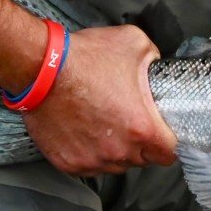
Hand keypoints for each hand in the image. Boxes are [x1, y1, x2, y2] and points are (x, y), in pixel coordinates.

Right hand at [23, 23, 178, 175]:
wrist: (40, 68)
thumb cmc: (85, 58)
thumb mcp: (136, 44)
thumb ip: (154, 60)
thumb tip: (156, 68)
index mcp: (141, 127)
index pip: (169, 153)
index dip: (170, 143)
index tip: (164, 134)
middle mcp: (118, 150)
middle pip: (142, 160)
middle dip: (142, 144)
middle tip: (132, 121)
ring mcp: (91, 160)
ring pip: (116, 165)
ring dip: (116, 150)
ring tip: (107, 124)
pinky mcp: (68, 163)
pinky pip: (89, 166)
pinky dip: (91, 153)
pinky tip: (88, 130)